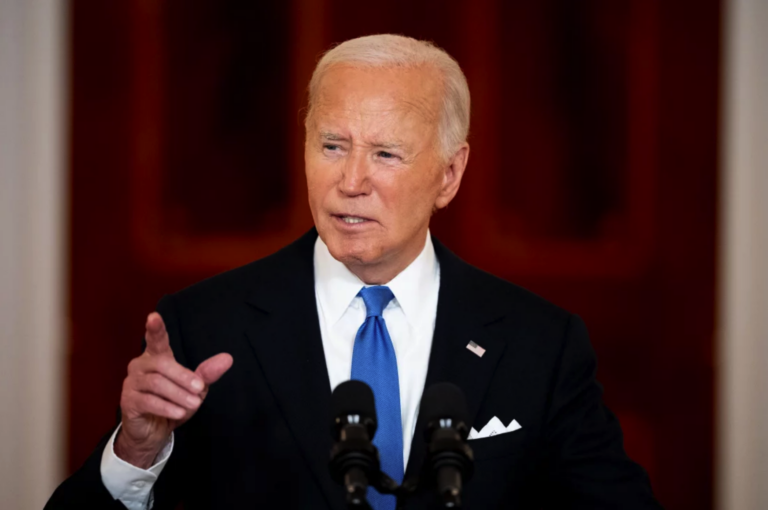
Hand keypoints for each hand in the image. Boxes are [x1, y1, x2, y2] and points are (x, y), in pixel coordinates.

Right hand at [115, 312, 232, 467]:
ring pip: (156, 383)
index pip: (156, 339)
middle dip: (183, 377)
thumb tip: (228, 358)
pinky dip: (166, 407)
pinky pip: (148, 401)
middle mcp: (141, 365)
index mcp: (157, 357)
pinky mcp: (128, 401)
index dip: (155, 328)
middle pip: (162, 364)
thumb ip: (207, 373)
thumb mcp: (194, 388)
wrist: (153, 432)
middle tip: (200, 389)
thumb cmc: (173, 403)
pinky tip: (179, 413)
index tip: (153, 316)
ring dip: (178, 394)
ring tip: (193, 404)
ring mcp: (132, 383)